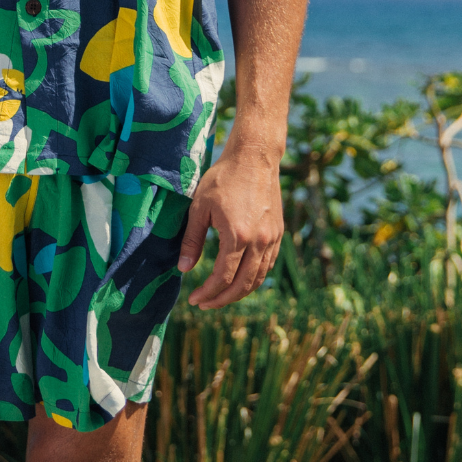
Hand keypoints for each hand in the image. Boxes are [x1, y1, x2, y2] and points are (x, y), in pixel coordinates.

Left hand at [177, 144, 284, 308]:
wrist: (254, 157)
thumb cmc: (223, 178)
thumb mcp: (199, 207)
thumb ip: (192, 240)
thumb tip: (184, 269)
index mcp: (238, 236)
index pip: (222, 278)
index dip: (207, 293)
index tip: (194, 299)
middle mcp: (259, 241)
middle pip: (243, 285)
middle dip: (222, 300)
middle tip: (204, 304)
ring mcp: (272, 238)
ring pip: (258, 278)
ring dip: (239, 293)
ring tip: (220, 297)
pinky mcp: (278, 233)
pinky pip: (268, 265)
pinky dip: (254, 278)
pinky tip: (240, 280)